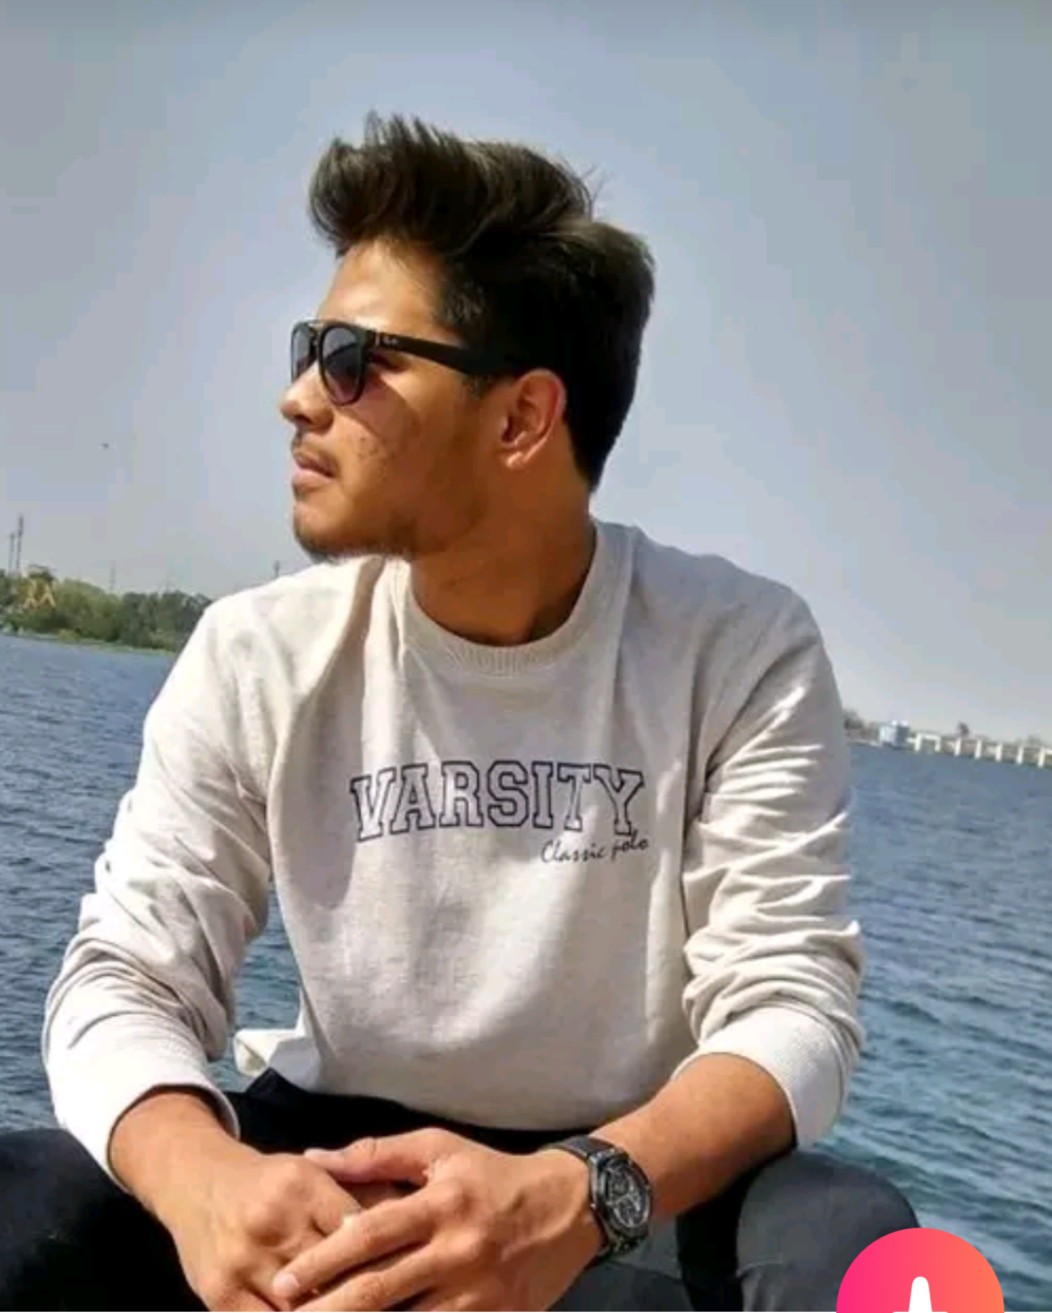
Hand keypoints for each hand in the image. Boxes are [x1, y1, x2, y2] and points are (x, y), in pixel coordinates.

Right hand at [157, 1137, 396, 1310]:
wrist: (197, 1181)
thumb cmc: (270, 1182)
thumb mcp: (314, 1175)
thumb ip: (361, 1196)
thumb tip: (412, 1221)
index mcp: (303, 1185)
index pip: (358, 1232)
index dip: (389, 1261)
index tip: (417, 1283)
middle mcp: (274, 1222)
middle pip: (333, 1276)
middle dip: (368, 1301)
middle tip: (400, 1306)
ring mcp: (244, 1261)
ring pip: (301, 1308)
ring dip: (338, 1312)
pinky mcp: (219, 1294)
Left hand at [270, 1129, 600, 1310]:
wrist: (570, 1206)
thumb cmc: (492, 1175)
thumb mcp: (439, 1149)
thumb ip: (376, 1155)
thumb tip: (314, 1158)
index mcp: (440, 1202)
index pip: (370, 1234)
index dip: (323, 1260)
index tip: (284, 1280)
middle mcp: (456, 1249)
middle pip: (380, 1290)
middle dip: (327, 1310)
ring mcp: (478, 1293)